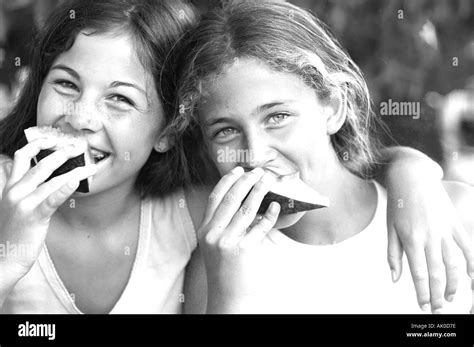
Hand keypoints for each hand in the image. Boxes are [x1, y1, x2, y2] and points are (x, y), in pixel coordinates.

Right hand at [0, 137, 96, 284]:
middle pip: (40, 164)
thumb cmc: (15, 232)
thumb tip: (44, 176)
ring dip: (74, 170)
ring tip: (90, 166)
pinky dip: (66, 187)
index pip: (21, 156)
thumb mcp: (15, 206)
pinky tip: (78, 180)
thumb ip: (25, 189)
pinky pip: (52, 198)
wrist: (4, 258)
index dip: (38, 144)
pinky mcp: (34, 216)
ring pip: (51, 179)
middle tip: (78, 147)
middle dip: (62, 153)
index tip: (54, 139)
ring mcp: (24, 203)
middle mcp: (14, 191)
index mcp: (9, 186)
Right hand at [197, 167, 279, 311]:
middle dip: (246, 181)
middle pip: (230, 199)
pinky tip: (275, 206)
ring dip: (258, 191)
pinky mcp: (242, 250)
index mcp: (205, 229)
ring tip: (267, 181)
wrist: (228, 296)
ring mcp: (226, 242)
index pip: (215, 198)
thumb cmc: (225, 269)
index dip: (227, 181)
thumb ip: (222, 224)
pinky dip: (269, 215)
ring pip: (246, 209)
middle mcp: (213, 233)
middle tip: (258, 172)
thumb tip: (243, 199)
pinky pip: (259, 226)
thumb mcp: (216, 244)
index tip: (238, 170)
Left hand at [386, 176, 472, 313]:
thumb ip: (393, 255)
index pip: (419, 273)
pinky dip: (471, 265)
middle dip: (438, 294)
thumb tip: (396, 279)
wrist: (412, 178)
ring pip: (454, 264)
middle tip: (436, 308)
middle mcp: (430, 237)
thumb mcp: (390, 229)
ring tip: (450, 298)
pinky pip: (467, 248)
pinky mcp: (455, 224)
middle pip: (438, 273)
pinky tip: (469, 279)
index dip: (422, 292)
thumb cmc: (398, 205)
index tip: (423, 306)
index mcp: (411, 239)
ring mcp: (445, 230)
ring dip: (454, 284)